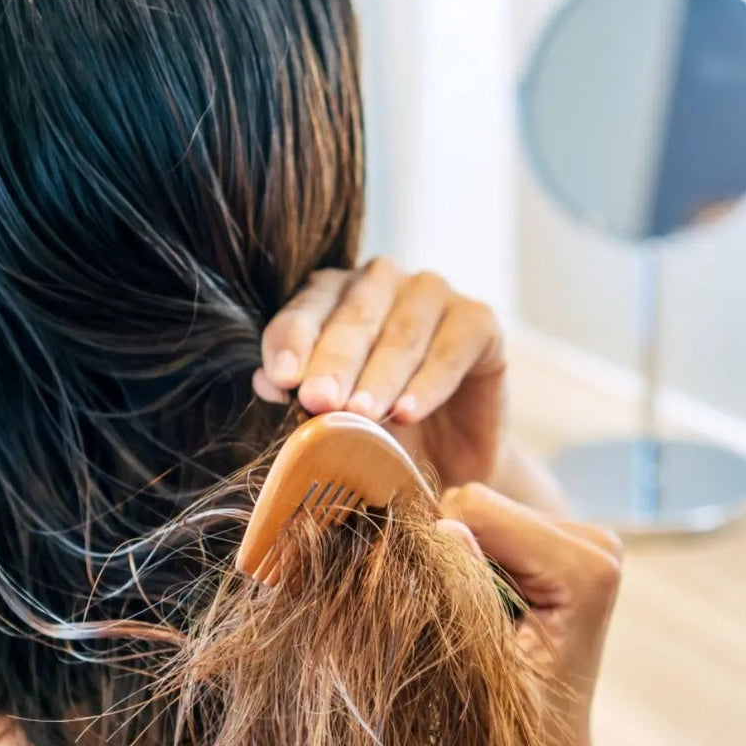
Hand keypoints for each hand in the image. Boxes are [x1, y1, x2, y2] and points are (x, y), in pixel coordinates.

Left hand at [255, 258, 506, 487]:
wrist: (451, 463)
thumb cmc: (384, 432)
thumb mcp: (336, 420)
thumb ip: (301, 396)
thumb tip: (267, 380)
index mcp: (334, 296)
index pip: (307, 308)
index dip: (292, 341)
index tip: (281, 380)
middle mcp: (382, 283)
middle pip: (354, 316)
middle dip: (334, 362)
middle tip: (318, 401)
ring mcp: (433, 295)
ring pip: (402, 332)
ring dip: (380, 375)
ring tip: (361, 415)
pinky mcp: (479, 321)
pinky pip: (452, 348)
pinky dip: (430, 382)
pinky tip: (409, 411)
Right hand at [437, 483, 623, 745]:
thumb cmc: (519, 727)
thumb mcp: (486, 666)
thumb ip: (468, 593)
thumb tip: (443, 525)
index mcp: (586, 569)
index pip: (477, 508)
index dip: (441, 549)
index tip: (445, 607)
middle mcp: (597, 542)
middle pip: (481, 502)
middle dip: (457, 552)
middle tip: (467, 617)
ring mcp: (586, 539)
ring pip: (481, 509)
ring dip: (466, 557)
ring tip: (483, 616)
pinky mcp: (567, 542)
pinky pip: (493, 523)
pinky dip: (478, 557)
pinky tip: (494, 605)